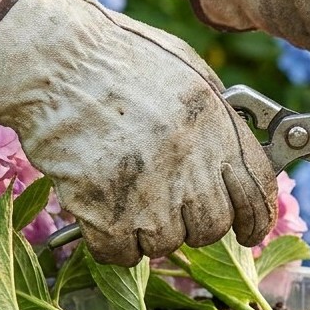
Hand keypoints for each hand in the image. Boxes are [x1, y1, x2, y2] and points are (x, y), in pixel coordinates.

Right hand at [0, 0, 275, 264]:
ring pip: (167, 244)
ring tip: (128, 197)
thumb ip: (218, 118)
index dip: (256, 219)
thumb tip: (234, 151)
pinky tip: (102, 216)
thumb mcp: (189, 72)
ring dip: (150, 231)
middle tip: (171, 206)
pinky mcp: (105, 213)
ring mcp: (151, 192)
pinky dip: (113, 244)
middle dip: (196, 223)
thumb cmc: (116, 54)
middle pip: (212, 226)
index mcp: (218, 127)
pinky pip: (122, 254)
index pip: (257, 192)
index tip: (248, 232)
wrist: (53, 60)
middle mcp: (192, 163)